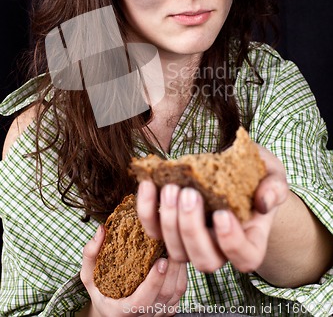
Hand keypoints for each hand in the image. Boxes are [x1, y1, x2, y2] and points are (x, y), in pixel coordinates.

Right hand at [80, 225, 186, 316]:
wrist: (111, 312)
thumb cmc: (100, 291)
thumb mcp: (89, 276)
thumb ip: (91, 254)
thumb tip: (101, 230)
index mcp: (122, 311)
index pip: (142, 301)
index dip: (154, 282)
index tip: (161, 260)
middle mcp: (143, 316)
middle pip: (166, 294)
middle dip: (173, 268)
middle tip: (173, 243)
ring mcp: (158, 314)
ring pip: (177, 292)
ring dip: (180, 268)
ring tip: (176, 245)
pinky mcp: (168, 309)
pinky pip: (180, 292)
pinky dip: (182, 273)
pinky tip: (177, 256)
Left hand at [136, 145, 288, 273]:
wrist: (231, 168)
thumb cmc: (256, 172)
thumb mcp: (272, 173)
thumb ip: (274, 187)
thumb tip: (264, 202)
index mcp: (250, 239)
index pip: (245, 257)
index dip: (232, 243)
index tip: (223, 213)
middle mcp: (219, 247)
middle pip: (204, 260)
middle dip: (192, 230)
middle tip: (189, 194)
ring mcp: (191, 241)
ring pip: (176, 250)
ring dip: (169, 220)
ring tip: (171, 187)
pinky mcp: (169, 227)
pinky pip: (153, 229)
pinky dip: (147, 209)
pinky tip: (149, 184)